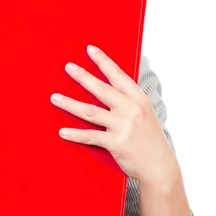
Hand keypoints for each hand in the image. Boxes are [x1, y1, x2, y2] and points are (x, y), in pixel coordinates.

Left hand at [50, 45, 175, 183]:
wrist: (160, 166)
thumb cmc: (149, 138)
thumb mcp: (145, 113)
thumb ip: (127, 100)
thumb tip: (107, 86)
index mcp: (139, 100)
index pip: (118, 76)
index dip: (104, 61)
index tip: (90, 50)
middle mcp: (131, 110)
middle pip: (101, 90)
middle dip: (83, 76)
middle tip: (68, 67)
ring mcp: (123, 127)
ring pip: (90, 111)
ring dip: (70, 103)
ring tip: (55, 97)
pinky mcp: (116, 144)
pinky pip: (91, 136)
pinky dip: (75, 134)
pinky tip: (62, 131)